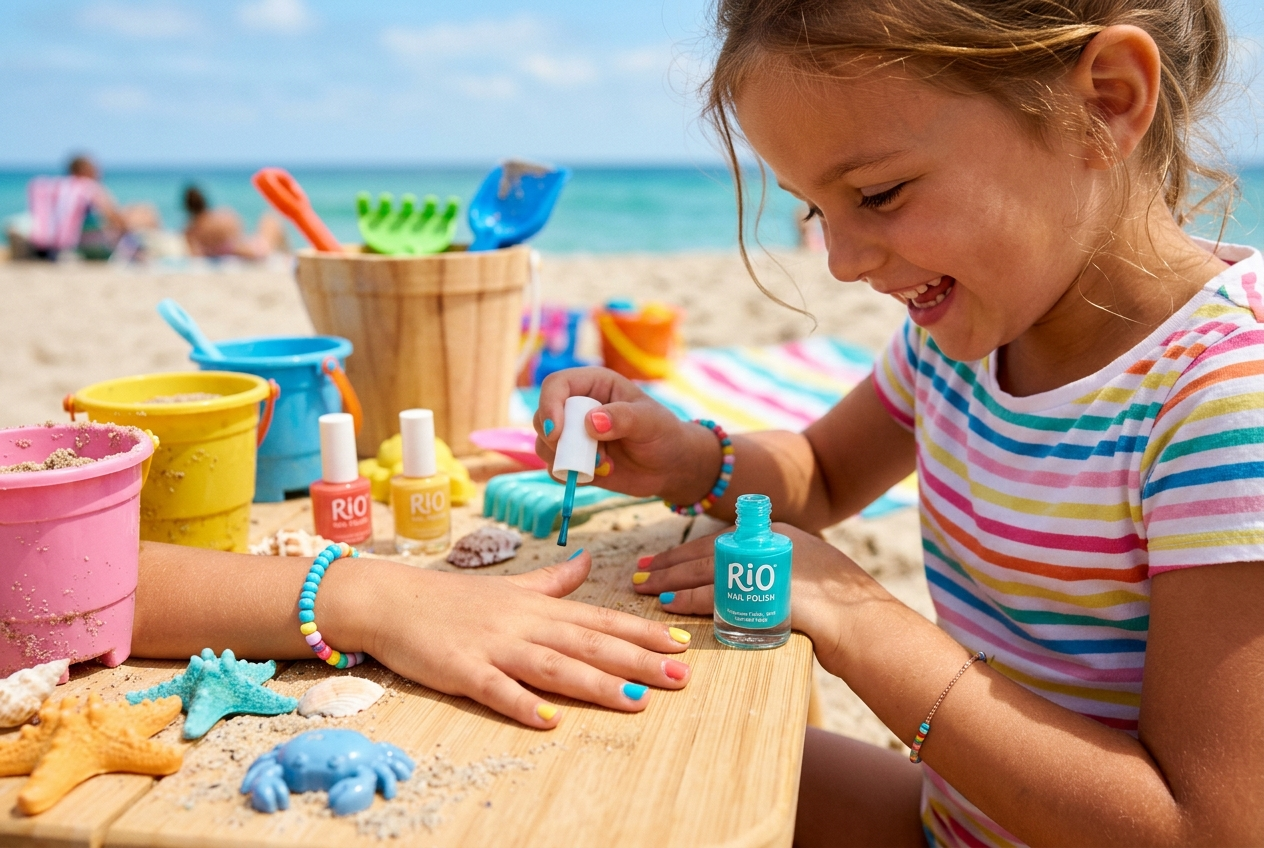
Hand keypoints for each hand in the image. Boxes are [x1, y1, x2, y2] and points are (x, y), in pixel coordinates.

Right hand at [349, 551, 692, 728]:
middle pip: (589, 644)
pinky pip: (496, 689)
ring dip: (596, 684)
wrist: (390, 600)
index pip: (600, 620)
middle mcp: (524, 624)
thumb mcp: (510, 585)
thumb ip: (552, 580)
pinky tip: (550, 721)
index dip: (642, 632)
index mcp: (538, 607)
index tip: (682, 643)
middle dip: (638, 660)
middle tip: (681, 676)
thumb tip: (587, 562)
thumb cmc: (452, 600)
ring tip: (636, 700)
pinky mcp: (462, 669)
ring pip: (554, 666)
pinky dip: (523, 703)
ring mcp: (494, 646)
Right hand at [533, 366, 718, 501]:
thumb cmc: (663, 434)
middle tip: (588, 453)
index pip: (556, 385)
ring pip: (545, 444)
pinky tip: (602, 472)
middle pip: (543, 416)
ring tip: (604, 463)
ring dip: (568, 460)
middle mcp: (578, 407)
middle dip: (557, 439)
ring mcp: (573, 435)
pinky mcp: (574, 461)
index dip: (549, 405)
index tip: (557, 432)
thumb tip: (590, 422)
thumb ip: (623, 417)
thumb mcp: (650, 421)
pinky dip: (571, 475)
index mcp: (594, 384)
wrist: (670, 466)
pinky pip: (555, 468)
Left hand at [627, 524, 881, 656]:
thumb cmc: (841, 612)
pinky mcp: (765, 590)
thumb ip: (775, 574)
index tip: (662, 558)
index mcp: (779, 534)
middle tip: (639, 569)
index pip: (721, 539)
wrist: (868, 628)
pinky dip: (688, 598)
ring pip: (706, 569)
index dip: (688, 550)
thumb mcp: (807, 578)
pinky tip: (667, 603)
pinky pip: (717, 594)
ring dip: (670, 578)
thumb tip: (751, 585)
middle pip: (708, 550)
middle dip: (670, 561)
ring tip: (642, 586)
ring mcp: (771, 564)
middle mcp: (771, 542)